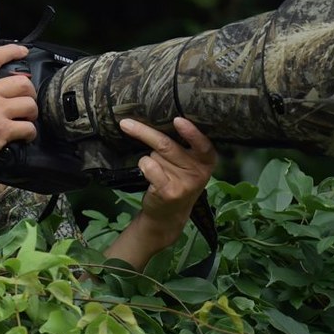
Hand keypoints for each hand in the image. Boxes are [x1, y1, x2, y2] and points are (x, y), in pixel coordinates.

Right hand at [0, 43, 38, 181]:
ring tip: (27, 119)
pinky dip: (30, 133)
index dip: (12, 51)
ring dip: (32, 113)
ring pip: (30, 105)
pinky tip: (25, 137)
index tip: (22, 51)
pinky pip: (28, 128)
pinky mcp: (2, 132)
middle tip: (26, 101)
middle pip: (23, 83)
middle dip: (30, 92)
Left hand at [119, 116, 216, 249]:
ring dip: (149, 156)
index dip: (191, 132)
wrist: (169, 214)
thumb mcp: (188, 163)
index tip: (178, 120)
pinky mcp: (168, 192)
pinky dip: (143, 165)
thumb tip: (155, 118)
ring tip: (157, 168)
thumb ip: (182, 144)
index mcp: (207, 160)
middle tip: (125, 123)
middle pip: (167, 145)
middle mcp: (199, 171)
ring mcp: (184, 183)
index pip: (202, 144)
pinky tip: (148, 175)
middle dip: (144, 132)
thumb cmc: (177, 180)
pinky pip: (148, 166)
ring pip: (154, 155)